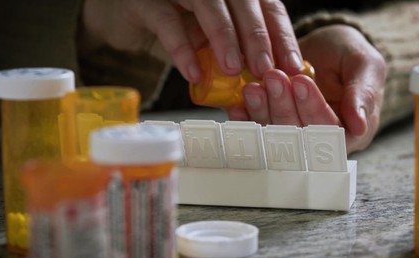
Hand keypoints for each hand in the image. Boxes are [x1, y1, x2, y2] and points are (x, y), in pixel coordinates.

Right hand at [80, 0, 303, 81]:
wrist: (125, 17)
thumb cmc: (176, 27)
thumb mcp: (211, 42)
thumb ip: (234, 56)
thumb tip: (265, 87)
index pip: (268, 7)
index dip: (282, 36)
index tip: (293, 67)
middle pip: (243, 2)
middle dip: (258, 37)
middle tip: (266, 70)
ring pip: (209, 4)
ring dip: (224, 38)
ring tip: (234, 70)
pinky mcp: (146, 1)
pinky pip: (167, 22)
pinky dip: (182, 49)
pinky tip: (194, 74)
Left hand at [227, 25, 385, 153]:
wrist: (325, 51)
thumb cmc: (348, 57)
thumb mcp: (366, 65)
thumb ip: (364, 92)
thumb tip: (359, 124)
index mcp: (350, 132)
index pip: (330, 128)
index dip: (313, 107)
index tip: (301, 82)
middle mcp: (320, 140)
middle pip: (299, 134)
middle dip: (284, 106)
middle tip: (274, 77)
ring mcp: (293, 135)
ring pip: (276, 133)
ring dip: (262, 111)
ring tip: (253, 86)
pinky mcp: (272, 126)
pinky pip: (257, 129)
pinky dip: (246, 118)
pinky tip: (238, 105)